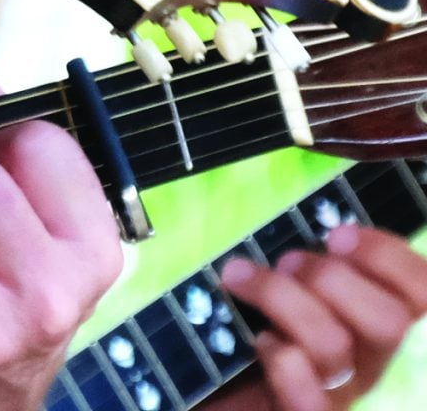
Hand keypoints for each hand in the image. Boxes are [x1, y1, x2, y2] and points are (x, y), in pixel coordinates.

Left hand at [212, 224, 426, 410]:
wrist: (218, 387)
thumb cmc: (260, 321)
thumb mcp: (295, 283)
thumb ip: (321, 265)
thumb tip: (328, 230)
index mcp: (380, 325)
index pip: (423, 294)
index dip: (390, 259)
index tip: (338, 235)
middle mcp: (372, 363)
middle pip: (389, 324)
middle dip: (332, 278)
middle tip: (288, 262)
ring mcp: (342, 395)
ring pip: (334, 346)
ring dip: (282, 299)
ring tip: (244, 280)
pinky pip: (309, 399)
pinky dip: (282, 362)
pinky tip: (261, 341)